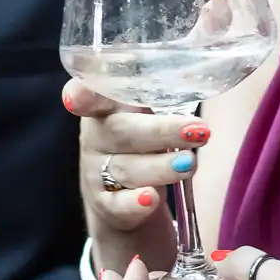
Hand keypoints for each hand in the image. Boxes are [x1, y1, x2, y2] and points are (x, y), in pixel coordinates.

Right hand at [66, 80, 208, 244]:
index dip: (82, 94)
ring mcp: (98, 173)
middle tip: (199, 130)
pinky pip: (119, 205)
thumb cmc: (140, 141)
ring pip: (127, 169)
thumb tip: (202, 74)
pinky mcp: (106, 206)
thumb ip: (158, 93)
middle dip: (162, 131)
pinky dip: (135, 203)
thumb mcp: (142, 112)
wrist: (122, 199)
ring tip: (190, 163)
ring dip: (162, 166)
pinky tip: (151, 199)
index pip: (89, 95)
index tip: (77, 98)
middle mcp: (97, 138)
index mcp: (105, 107)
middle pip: (122, 131)